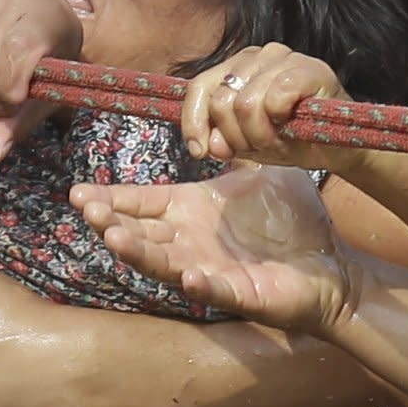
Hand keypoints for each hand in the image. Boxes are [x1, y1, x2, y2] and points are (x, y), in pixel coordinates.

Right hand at [79, 165, 352, 336]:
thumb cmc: (292, 221)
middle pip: (142, 234)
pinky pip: (215, 289)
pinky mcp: (240, 294)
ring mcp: (211, 270)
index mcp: (192, 211)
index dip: (111, 198)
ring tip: (115, 238)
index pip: (142, 203)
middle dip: (113, 222)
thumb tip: (215, 112)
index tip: (77, 192)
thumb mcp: (259, 173)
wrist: (331, 263)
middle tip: (89, 210)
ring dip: (140, 253)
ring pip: (164, 264)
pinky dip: (200, 283)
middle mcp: (193, 242)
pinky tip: (187, 274)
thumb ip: (233, 146)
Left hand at [184, 44, 357, 172]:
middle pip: (222, 101)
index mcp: (236, 68)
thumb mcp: (247, 143)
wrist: (338, 148)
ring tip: (279, 140)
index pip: (200, 88)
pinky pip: (275, 98)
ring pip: (246, 103)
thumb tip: (207, 145)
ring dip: (261, 135)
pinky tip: (293, 124)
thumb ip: (222, 140)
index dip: (194, 122)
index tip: (200, 151)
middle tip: (259, 147)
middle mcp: (255, 56)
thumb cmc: (293, 139)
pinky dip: (281, 120)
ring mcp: (283, 57)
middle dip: (237, 136)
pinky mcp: (309, 68)